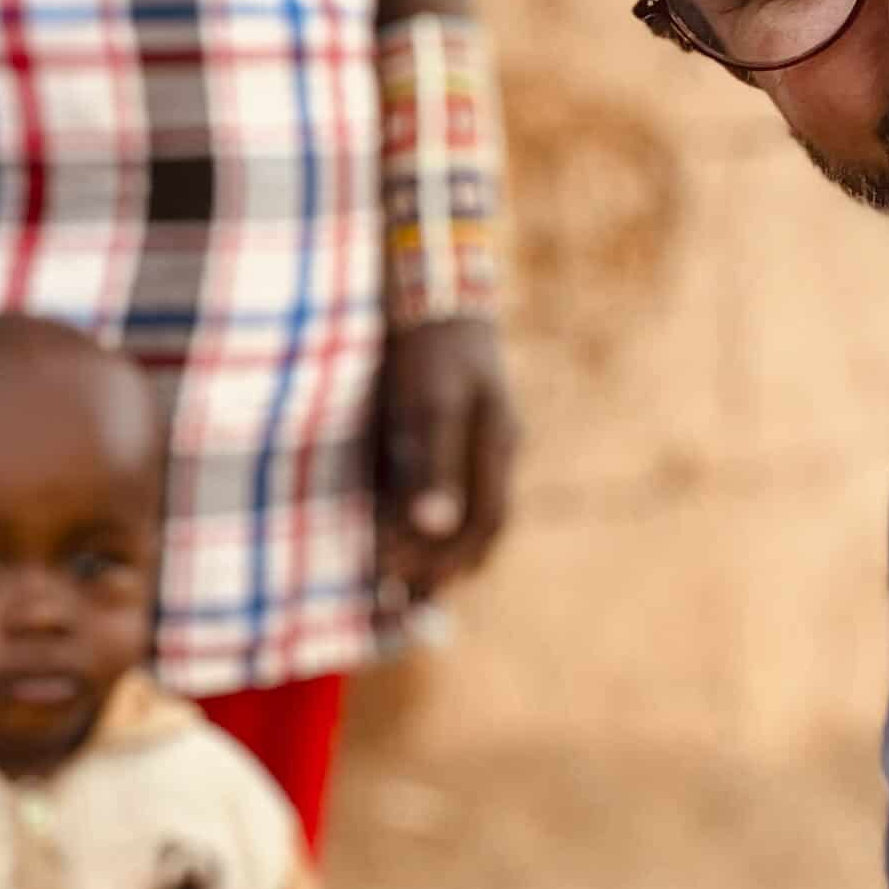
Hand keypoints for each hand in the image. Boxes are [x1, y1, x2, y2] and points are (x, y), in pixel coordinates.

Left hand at [378, 315, 519, 599]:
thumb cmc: (429, 347)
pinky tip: (392, 535)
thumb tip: (433, 526)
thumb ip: (432, 464)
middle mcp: (494, 449)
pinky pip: (448, 488)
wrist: (431, 292)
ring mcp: (478, 440)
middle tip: (398, 596)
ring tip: (398, 585)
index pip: (485, 522)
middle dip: (443, 565)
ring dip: (436, 550)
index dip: (447, 557)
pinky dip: (424, 520)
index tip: (402, 581)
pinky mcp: (453, 432)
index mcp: (496, 445)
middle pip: (480, 526)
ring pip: (467, 512)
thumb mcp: (429, 405)